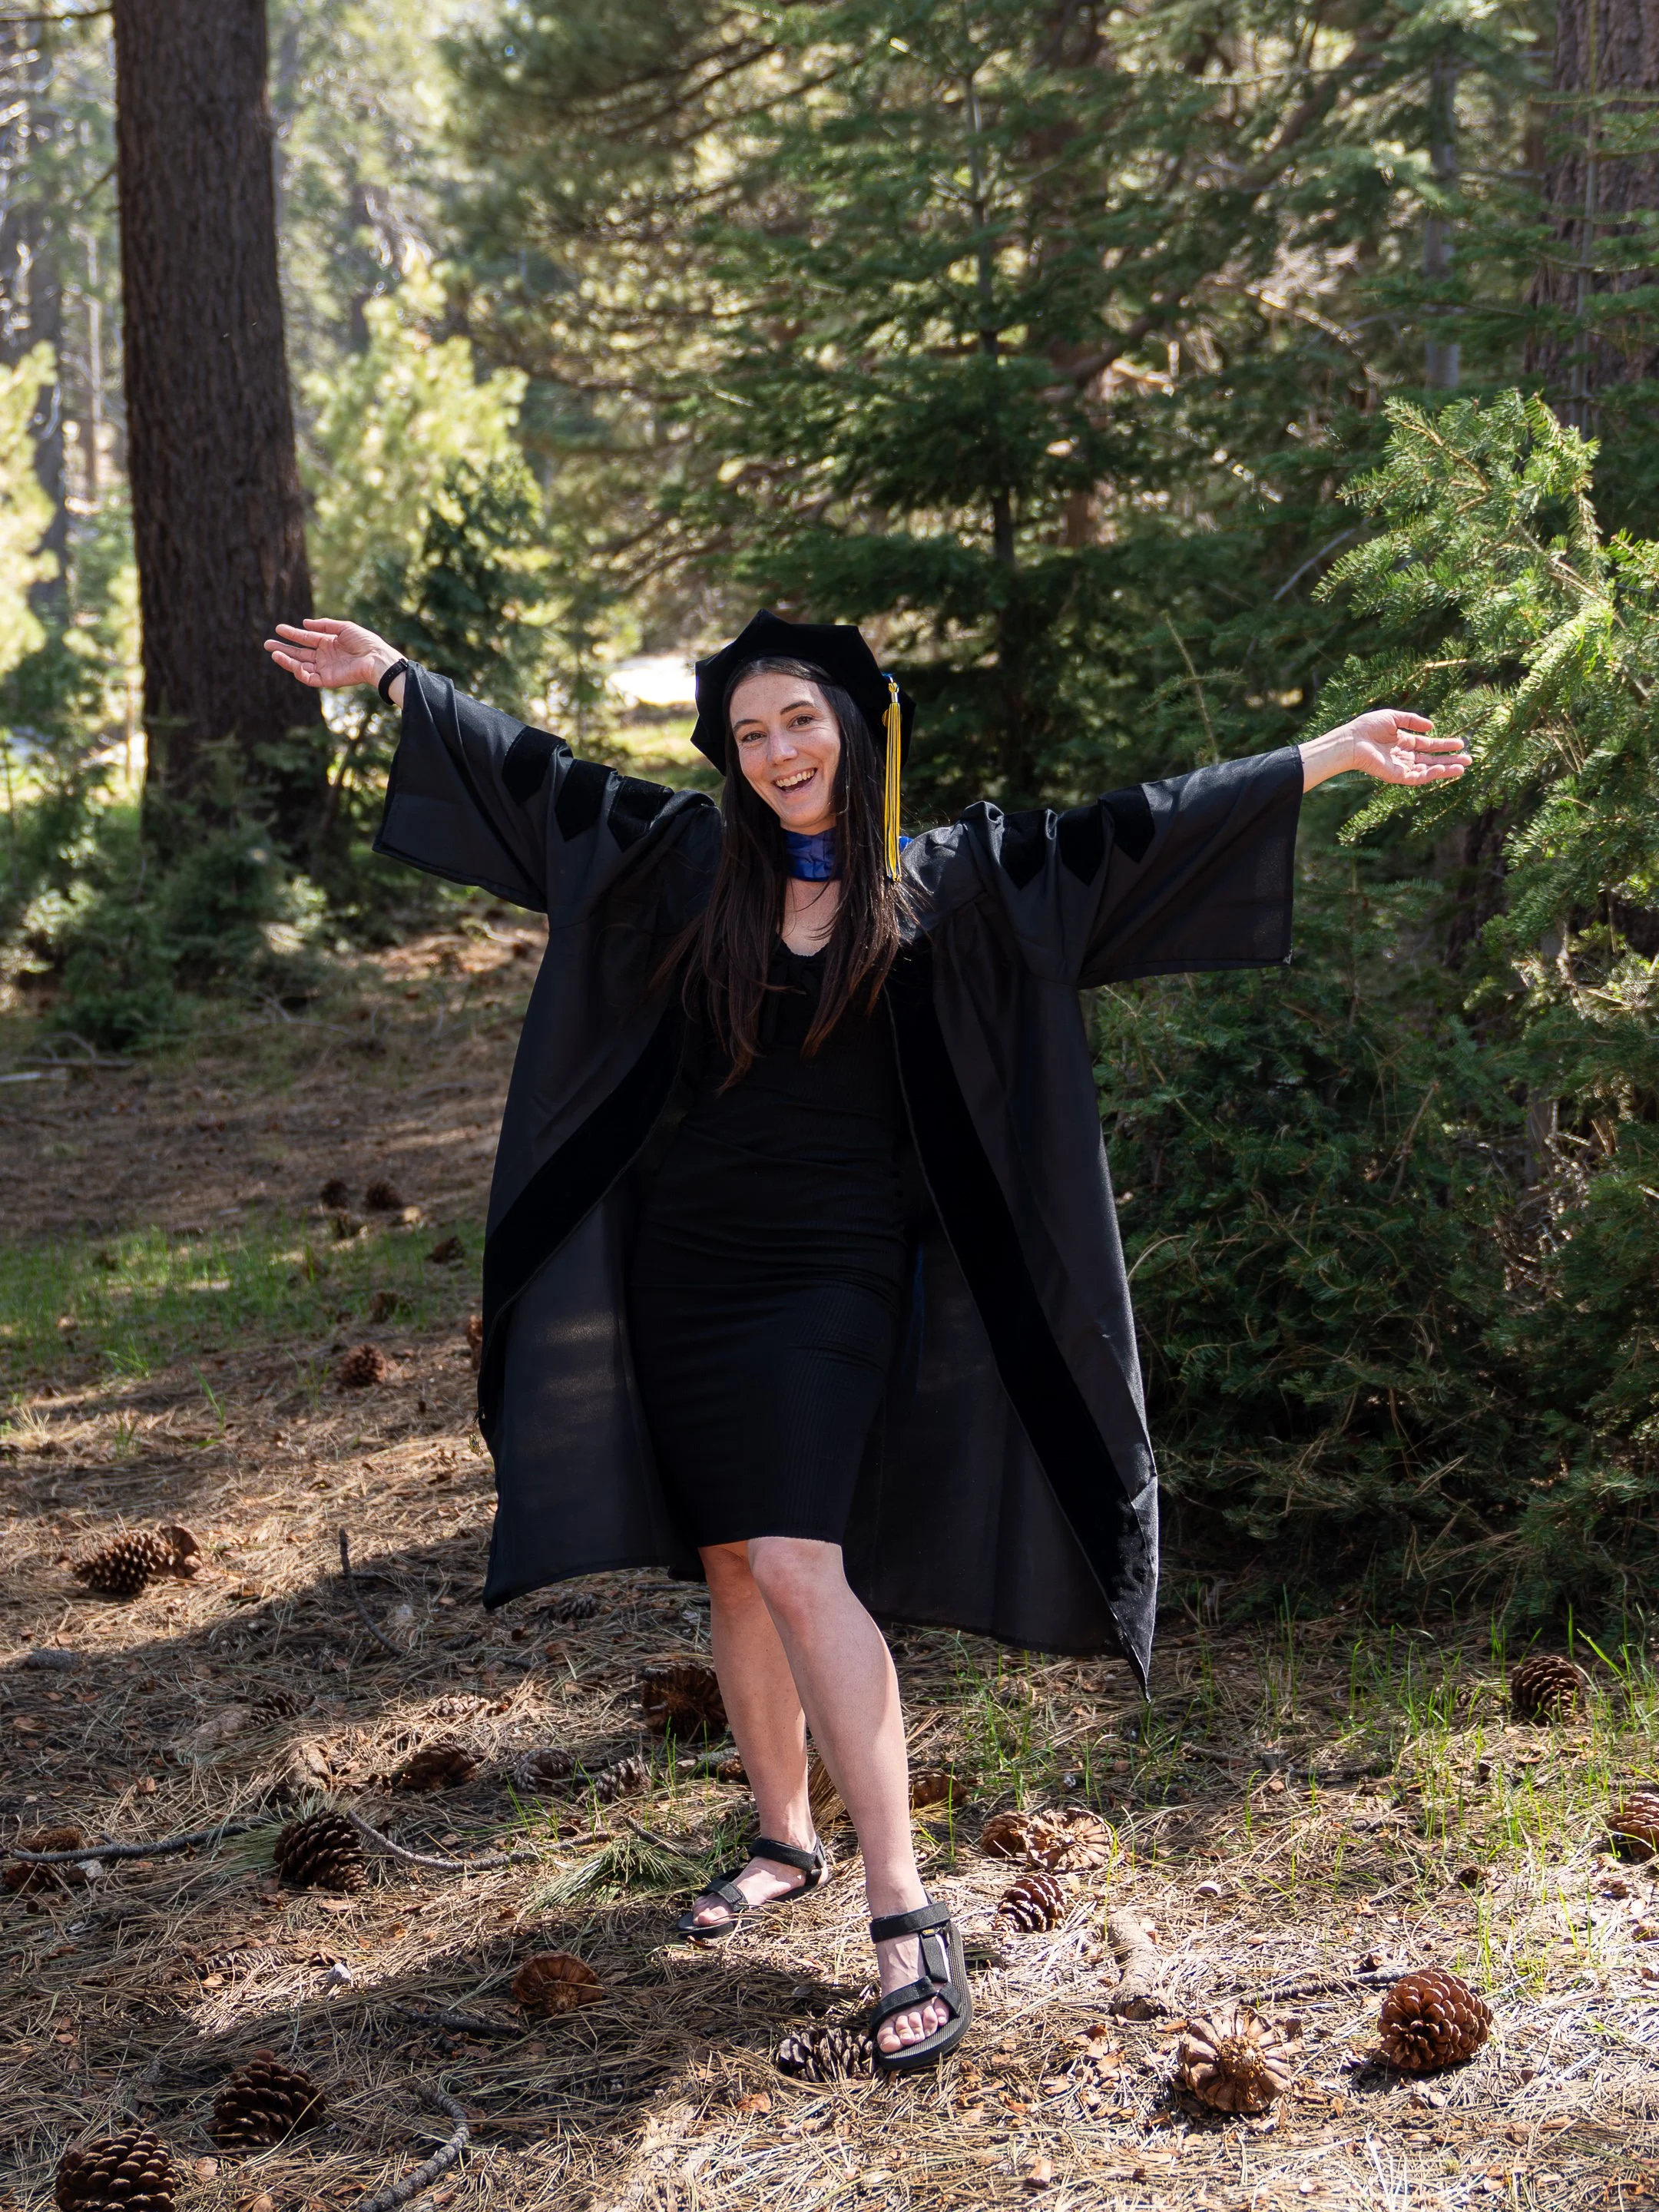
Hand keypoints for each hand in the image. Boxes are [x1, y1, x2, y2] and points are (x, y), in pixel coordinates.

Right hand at [263, 617, 397, 693]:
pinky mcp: (327, 680)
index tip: (278, 628)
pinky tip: (294, 663)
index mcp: (328, 643)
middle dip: (283, 648)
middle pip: (299, 653)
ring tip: (274, 653)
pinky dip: (299, 672)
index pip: (305, 639)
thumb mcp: (344, 628)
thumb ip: (324, 625)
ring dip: (287, 660)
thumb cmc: (364, 642)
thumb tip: (304, 623)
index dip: (292, 634)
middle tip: (266, 644)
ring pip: (300, 666)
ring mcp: (325, 669)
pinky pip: (309, 678)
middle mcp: (324, 656)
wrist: (376, 658)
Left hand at [1301, 709, 1469, 792]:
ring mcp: (1401, 767)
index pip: (1428, 745)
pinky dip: (1432, 774)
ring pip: (1428, 770)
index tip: (1461, 744)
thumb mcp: (1393, 718)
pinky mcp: (1396, 776)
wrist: (1352, 741)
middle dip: (1450, 760)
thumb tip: (1431, 727)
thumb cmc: (1367, 727)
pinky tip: (1444, 769)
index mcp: (1403, 742)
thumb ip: (1412, 721)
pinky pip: (1418, 777)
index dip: (1445, 745)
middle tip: (1469, 760)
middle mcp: (1403, 756)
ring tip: (1463, 768)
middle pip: (1432, 759)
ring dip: (1446, 769)